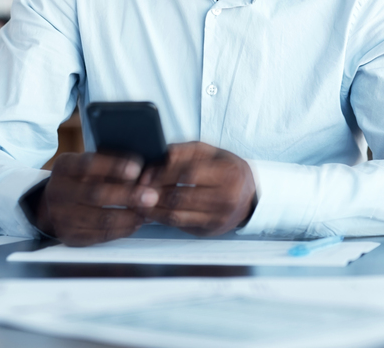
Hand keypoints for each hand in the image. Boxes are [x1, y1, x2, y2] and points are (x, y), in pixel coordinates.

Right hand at [34, 152, 158, 245]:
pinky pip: (100, 235)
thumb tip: (142, 172)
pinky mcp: (70, 236)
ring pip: (101, 218)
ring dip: (129, 216)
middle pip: (96, 194)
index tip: (137, 169)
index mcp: (64, 167)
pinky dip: (122, 229)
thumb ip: (110, 166)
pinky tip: (136, 223)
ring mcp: (61, 216)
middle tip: (152, 196)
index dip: (114, 167)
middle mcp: (58, 191)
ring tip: (147, 212)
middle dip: (128, 196)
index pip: (88, 164)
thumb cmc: (81, 179)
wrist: (52, 204)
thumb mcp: (88, 165)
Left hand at [138, 142, 256, 235]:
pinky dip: (159, 218)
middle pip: (180, 197)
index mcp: (228, 174)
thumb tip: (163, 154)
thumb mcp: (212, 152)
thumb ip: (186, 150)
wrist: (249, 198)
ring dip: (151, 209)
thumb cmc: (227, 170)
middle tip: (134, 188)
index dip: (163, 173)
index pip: (189, 174)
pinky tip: (147, 211)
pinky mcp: (208, 231)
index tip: (145, 173)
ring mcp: (217, 218)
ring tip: (135, 201)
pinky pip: (178, 225)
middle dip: (153, 192)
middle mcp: (226, 198)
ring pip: (176, 215)